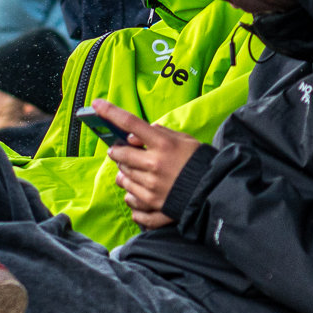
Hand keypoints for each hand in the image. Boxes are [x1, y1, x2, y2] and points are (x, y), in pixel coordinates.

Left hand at [99, 100, 201, 229]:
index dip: (110, 112)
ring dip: (124, 173)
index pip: (130, 123)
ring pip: (122, 178)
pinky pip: (130, 201)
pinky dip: (132, 196)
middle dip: (117, 151)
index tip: (96, 105)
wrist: (216, 192)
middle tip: (122, 151)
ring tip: (138, 172)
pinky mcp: (153, 207)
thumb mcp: (184, 140)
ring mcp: (151, 189)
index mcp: (163, 145)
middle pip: (119, 154)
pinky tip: (142, 192)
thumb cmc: (199, 162)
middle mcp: (153, 166)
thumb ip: (159, 134)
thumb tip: (134, 134)